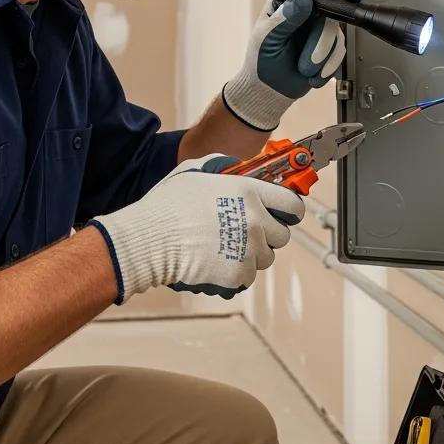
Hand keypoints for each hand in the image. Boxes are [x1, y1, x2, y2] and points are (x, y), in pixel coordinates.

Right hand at [88, 155, 304, 302]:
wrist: (151, 240)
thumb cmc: (169, 205)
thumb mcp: (195, 172)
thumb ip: (222, 166)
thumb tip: (235, 166)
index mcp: (250, 192)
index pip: (293, 205)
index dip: (289, 210)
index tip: (283, 214)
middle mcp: (256, 220)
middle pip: (282, 235)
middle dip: (268, 235)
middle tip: (246, 233)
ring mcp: (249, 249)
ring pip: (265, 258)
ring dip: (252, 255)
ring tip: (226, 248)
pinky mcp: (239, 274)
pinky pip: (247, 276)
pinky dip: (236, 273)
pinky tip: (216, 262)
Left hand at [222, 0, 363, 130]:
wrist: (270, 91)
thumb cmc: (261, 62)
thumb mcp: (267, 39)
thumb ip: (285, 18)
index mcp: (285, 2)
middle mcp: (305, 12)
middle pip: (329, 6)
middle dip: (326, 29)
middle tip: (335, 29)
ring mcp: (318, 28)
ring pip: (336, 31)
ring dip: (323, 53)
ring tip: (305, 67)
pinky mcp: (329, 47)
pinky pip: (340, 50)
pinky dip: (329, 65)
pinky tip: (314, 74)